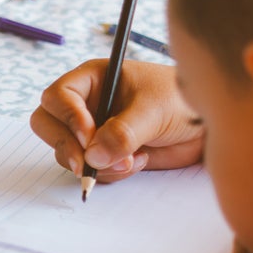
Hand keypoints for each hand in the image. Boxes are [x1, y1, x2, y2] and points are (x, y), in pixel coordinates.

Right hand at [31, 59, 202, 181]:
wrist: (205, 126)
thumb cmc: (181, 100)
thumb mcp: (154, 109)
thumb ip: (123, 131)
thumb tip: (93, 155)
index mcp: (94, 79)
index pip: (58, 96)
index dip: (67, 117)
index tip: (88, 138)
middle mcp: (86, 104)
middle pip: (47, 124)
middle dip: (65, 146)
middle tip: (86, 164)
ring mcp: (92, 131)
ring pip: (66, 152)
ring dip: (93, 164)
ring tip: (131, 161)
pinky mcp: (104, 154)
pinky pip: (89, 169)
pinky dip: (108, 173)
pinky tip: (138, 162)